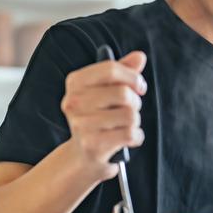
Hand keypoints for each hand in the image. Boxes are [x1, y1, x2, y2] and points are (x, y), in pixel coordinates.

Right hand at [61, 50, 147, 181]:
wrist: (85, 155)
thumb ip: (124, 71)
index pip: (110, 69)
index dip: (132, 77)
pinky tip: (127, 140)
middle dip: (135, 102)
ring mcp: (80, 125)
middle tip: (130, 109)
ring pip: (130, 114)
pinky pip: (130, 134)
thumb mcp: (109, 90)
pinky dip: (136, 137)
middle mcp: (73, 102)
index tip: (139, 86)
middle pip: (123, 93)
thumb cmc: (100, 117)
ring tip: (125, 126)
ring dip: (135, 121)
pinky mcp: (92, 146)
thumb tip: (140, 56)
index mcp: (75, 82)